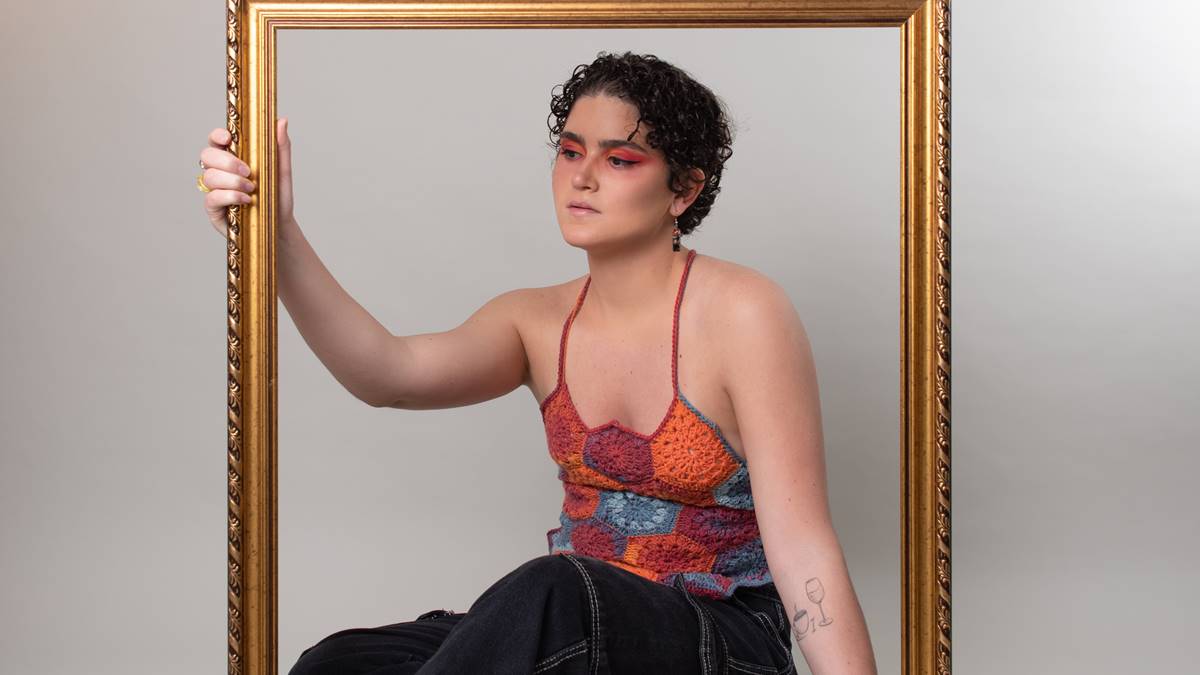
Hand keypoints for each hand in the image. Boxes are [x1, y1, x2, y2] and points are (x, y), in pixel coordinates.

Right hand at [198, 118, 294, 237]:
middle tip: (248, 171)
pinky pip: (211, 197)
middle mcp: (221, 172)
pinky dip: (229, 196)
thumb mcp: (281, 171)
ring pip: (209, 176)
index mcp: (234, 158)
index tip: (227, 137)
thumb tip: (281, 120)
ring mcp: (215, 190)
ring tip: (251, 188)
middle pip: (207, 155)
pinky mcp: (214, 209)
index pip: (216, 141)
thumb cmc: (277, 198)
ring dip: (232, 181)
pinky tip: (245, 200)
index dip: (217, 136)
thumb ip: (280, 147)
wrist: (280, 227)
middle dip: (226, 160)